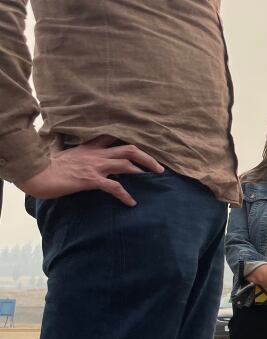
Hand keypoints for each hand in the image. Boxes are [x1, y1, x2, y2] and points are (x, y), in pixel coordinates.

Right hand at [19, 135, 163, 207]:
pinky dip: (125, 195)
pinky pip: (114, 187)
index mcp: (89, 146)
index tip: (145, 147)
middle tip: (160, 167)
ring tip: (155, 178)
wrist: (35, 174)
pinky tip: (131, 203)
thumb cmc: (45, 164)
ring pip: (127, 164)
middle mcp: (96, 154)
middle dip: (147, 156)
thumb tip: (57, 135)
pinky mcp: (91, 180)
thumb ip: (62, 142)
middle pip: (129, 148)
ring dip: (143, 170)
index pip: (114, 137)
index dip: (131, 141)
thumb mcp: (57, 149)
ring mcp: (95, 166)